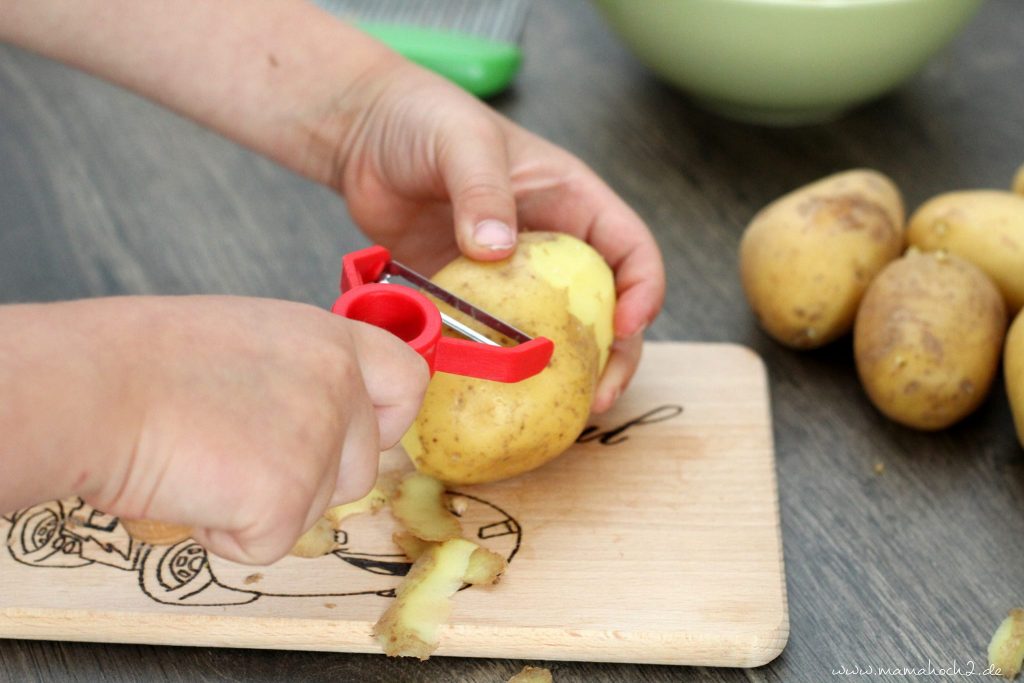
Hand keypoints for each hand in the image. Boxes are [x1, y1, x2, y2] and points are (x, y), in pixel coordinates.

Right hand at [1, 296, 428, 564]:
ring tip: (207, 459)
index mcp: (329, 339)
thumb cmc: (143, 361)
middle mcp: (338, 385)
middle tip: (242, 451)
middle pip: (361, 465)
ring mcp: (319, 441)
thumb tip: (323, 409)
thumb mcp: (249, 337)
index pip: (408, 380)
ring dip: (266, 502)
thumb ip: (303, 371)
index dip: (389, 416)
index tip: (365, 431)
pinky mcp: (287, 497)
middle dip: (309, 476)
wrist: (93, 389)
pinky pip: (272, 542)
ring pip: (318, 506)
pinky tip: (193, 488)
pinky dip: (228, 534)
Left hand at [327, 61, 665, 412]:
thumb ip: (482, 191)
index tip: (629, 326)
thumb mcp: (462, 143)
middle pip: (602, 308)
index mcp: (571, 202)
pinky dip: (498, 370)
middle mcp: (550, 246)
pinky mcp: (468, 299)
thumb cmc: (425, 119)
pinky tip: (492, 398)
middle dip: (612, 356)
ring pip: (551, 335)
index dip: (643, 290)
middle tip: (600, 398)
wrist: (365, 136)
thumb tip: (496, 250)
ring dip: (559, 376)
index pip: (630, 250)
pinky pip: (492, 341)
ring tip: (558, 415)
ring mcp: (509, 278)